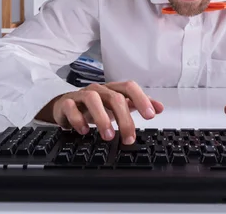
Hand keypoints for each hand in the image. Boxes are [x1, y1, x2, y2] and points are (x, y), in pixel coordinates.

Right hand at [45, 81, 163, 144]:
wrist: (66, 106)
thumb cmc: (96, 106)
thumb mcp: (118, 105)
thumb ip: (138, 105)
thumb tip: (159, 108)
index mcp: (112, 89)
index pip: (129, 87)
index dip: (141, 99)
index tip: (150, 116)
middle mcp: (98, 90)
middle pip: (114, 97)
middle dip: (124, 118)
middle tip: (129, 138)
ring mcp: (81, 95)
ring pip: (92, 99)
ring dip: (102, 118)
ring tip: (109, 136)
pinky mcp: (66, 103)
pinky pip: (71, 107)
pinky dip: (78, 119)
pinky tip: (84, 131)